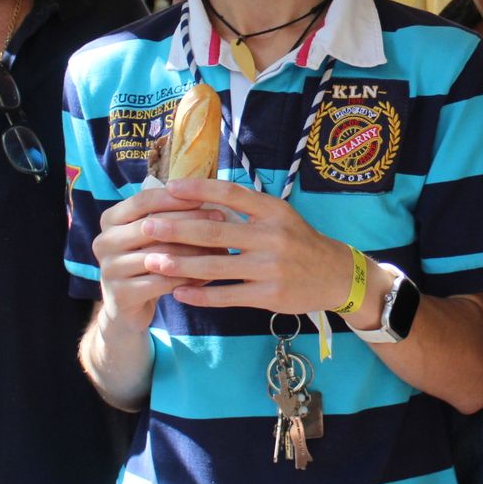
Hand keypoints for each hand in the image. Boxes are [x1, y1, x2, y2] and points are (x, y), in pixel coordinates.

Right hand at [93, 186, 222, 330]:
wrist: (127, 305)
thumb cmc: (147, 261)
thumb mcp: (152, 235)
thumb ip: (168, 214)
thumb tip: (209, 195)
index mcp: (110, 219)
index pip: (143, 200)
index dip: (175, 197)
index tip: (206, 197)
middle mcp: (103, 241)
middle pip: (152, 225)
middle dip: (190, 221)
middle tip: (222, 219)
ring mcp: (109, 269)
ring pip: (160, 255)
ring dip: (194, 252)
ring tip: (222, 249)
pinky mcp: (121, 294)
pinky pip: (162, 282)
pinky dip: (188, 278)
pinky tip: (209, 275)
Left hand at [150, 178, 358, 314]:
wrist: (335, 275)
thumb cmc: (298, 241)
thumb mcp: (279, 216)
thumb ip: (246, 208)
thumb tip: (200, 195)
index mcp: (273, 211)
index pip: (230, 194)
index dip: (198, 190)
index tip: (169, 188)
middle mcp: (273, 236)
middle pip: (215, 231)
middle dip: (176, 229)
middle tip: (147, 227)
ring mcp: (271, 268)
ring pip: (216, 266)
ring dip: (180, 265)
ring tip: (152, 262)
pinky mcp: (270, 295)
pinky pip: (228, 295)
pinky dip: (201, 295)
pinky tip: (179, 293)